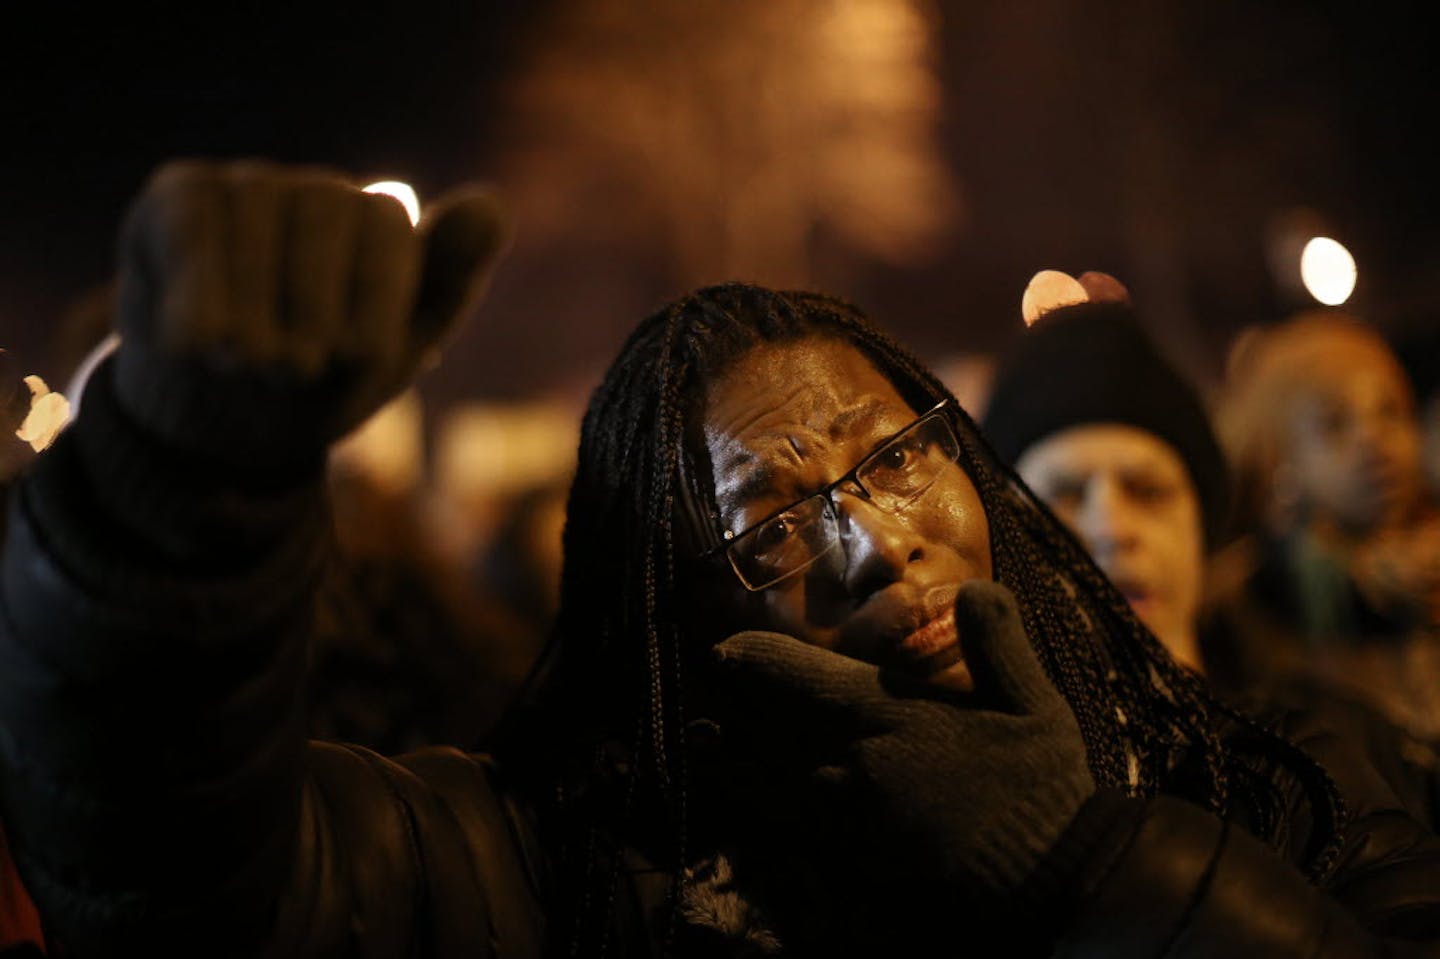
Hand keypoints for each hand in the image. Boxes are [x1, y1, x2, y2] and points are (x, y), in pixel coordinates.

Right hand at [109, 159, 507, 469]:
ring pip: (257, 212)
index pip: (389, 227)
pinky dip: (198, 291)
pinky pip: (194, 225)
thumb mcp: (391, 353)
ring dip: (252, 305)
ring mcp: (253, 186)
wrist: (221, 423)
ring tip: (248, 365)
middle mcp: (324, 194)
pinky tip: (197, 345)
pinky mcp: (184, 196)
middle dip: (313, 302)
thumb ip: (445, 280)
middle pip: (328, 211)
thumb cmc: (321, 386)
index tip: (359, 356)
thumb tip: (489, 206)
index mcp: (386, 227)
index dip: (376, 295)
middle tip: (297, 372)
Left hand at [711, 580, 1094, 899]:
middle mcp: (855, 769)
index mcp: (890, 718)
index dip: (752, 663)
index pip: (799, 680)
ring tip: (710, 757)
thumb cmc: (1044, 788)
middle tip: (696, 717)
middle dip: (727, 725)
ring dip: (739, 777)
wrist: (1058, 885)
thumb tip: (976, 588)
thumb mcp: (1033, 703)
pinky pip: (798, 849)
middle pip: (767, 742)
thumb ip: (998, 642)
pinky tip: (759, 823)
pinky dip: (774, 830)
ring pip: (773, 797)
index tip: (720, 653)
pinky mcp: (856, 878)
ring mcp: (849, 828)